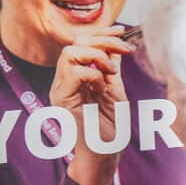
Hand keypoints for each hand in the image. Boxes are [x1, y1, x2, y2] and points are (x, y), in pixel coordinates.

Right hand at [51, 28, 132, 184]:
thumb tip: (115, 46)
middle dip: (103, 40)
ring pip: (69, 53)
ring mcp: (61, 89)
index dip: (101, 33)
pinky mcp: (61, 99)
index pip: (81, 43)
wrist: (105, 153)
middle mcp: (64, 81)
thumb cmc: (110, 127)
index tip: (122, 31)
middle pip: (75, 43)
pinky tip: (101, 87)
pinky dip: (92, 74)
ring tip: (111, 73)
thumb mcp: (115, 90)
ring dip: (97, 57)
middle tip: (125, 51)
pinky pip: (73, 72)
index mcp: (76, 77)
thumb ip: (111, 69)